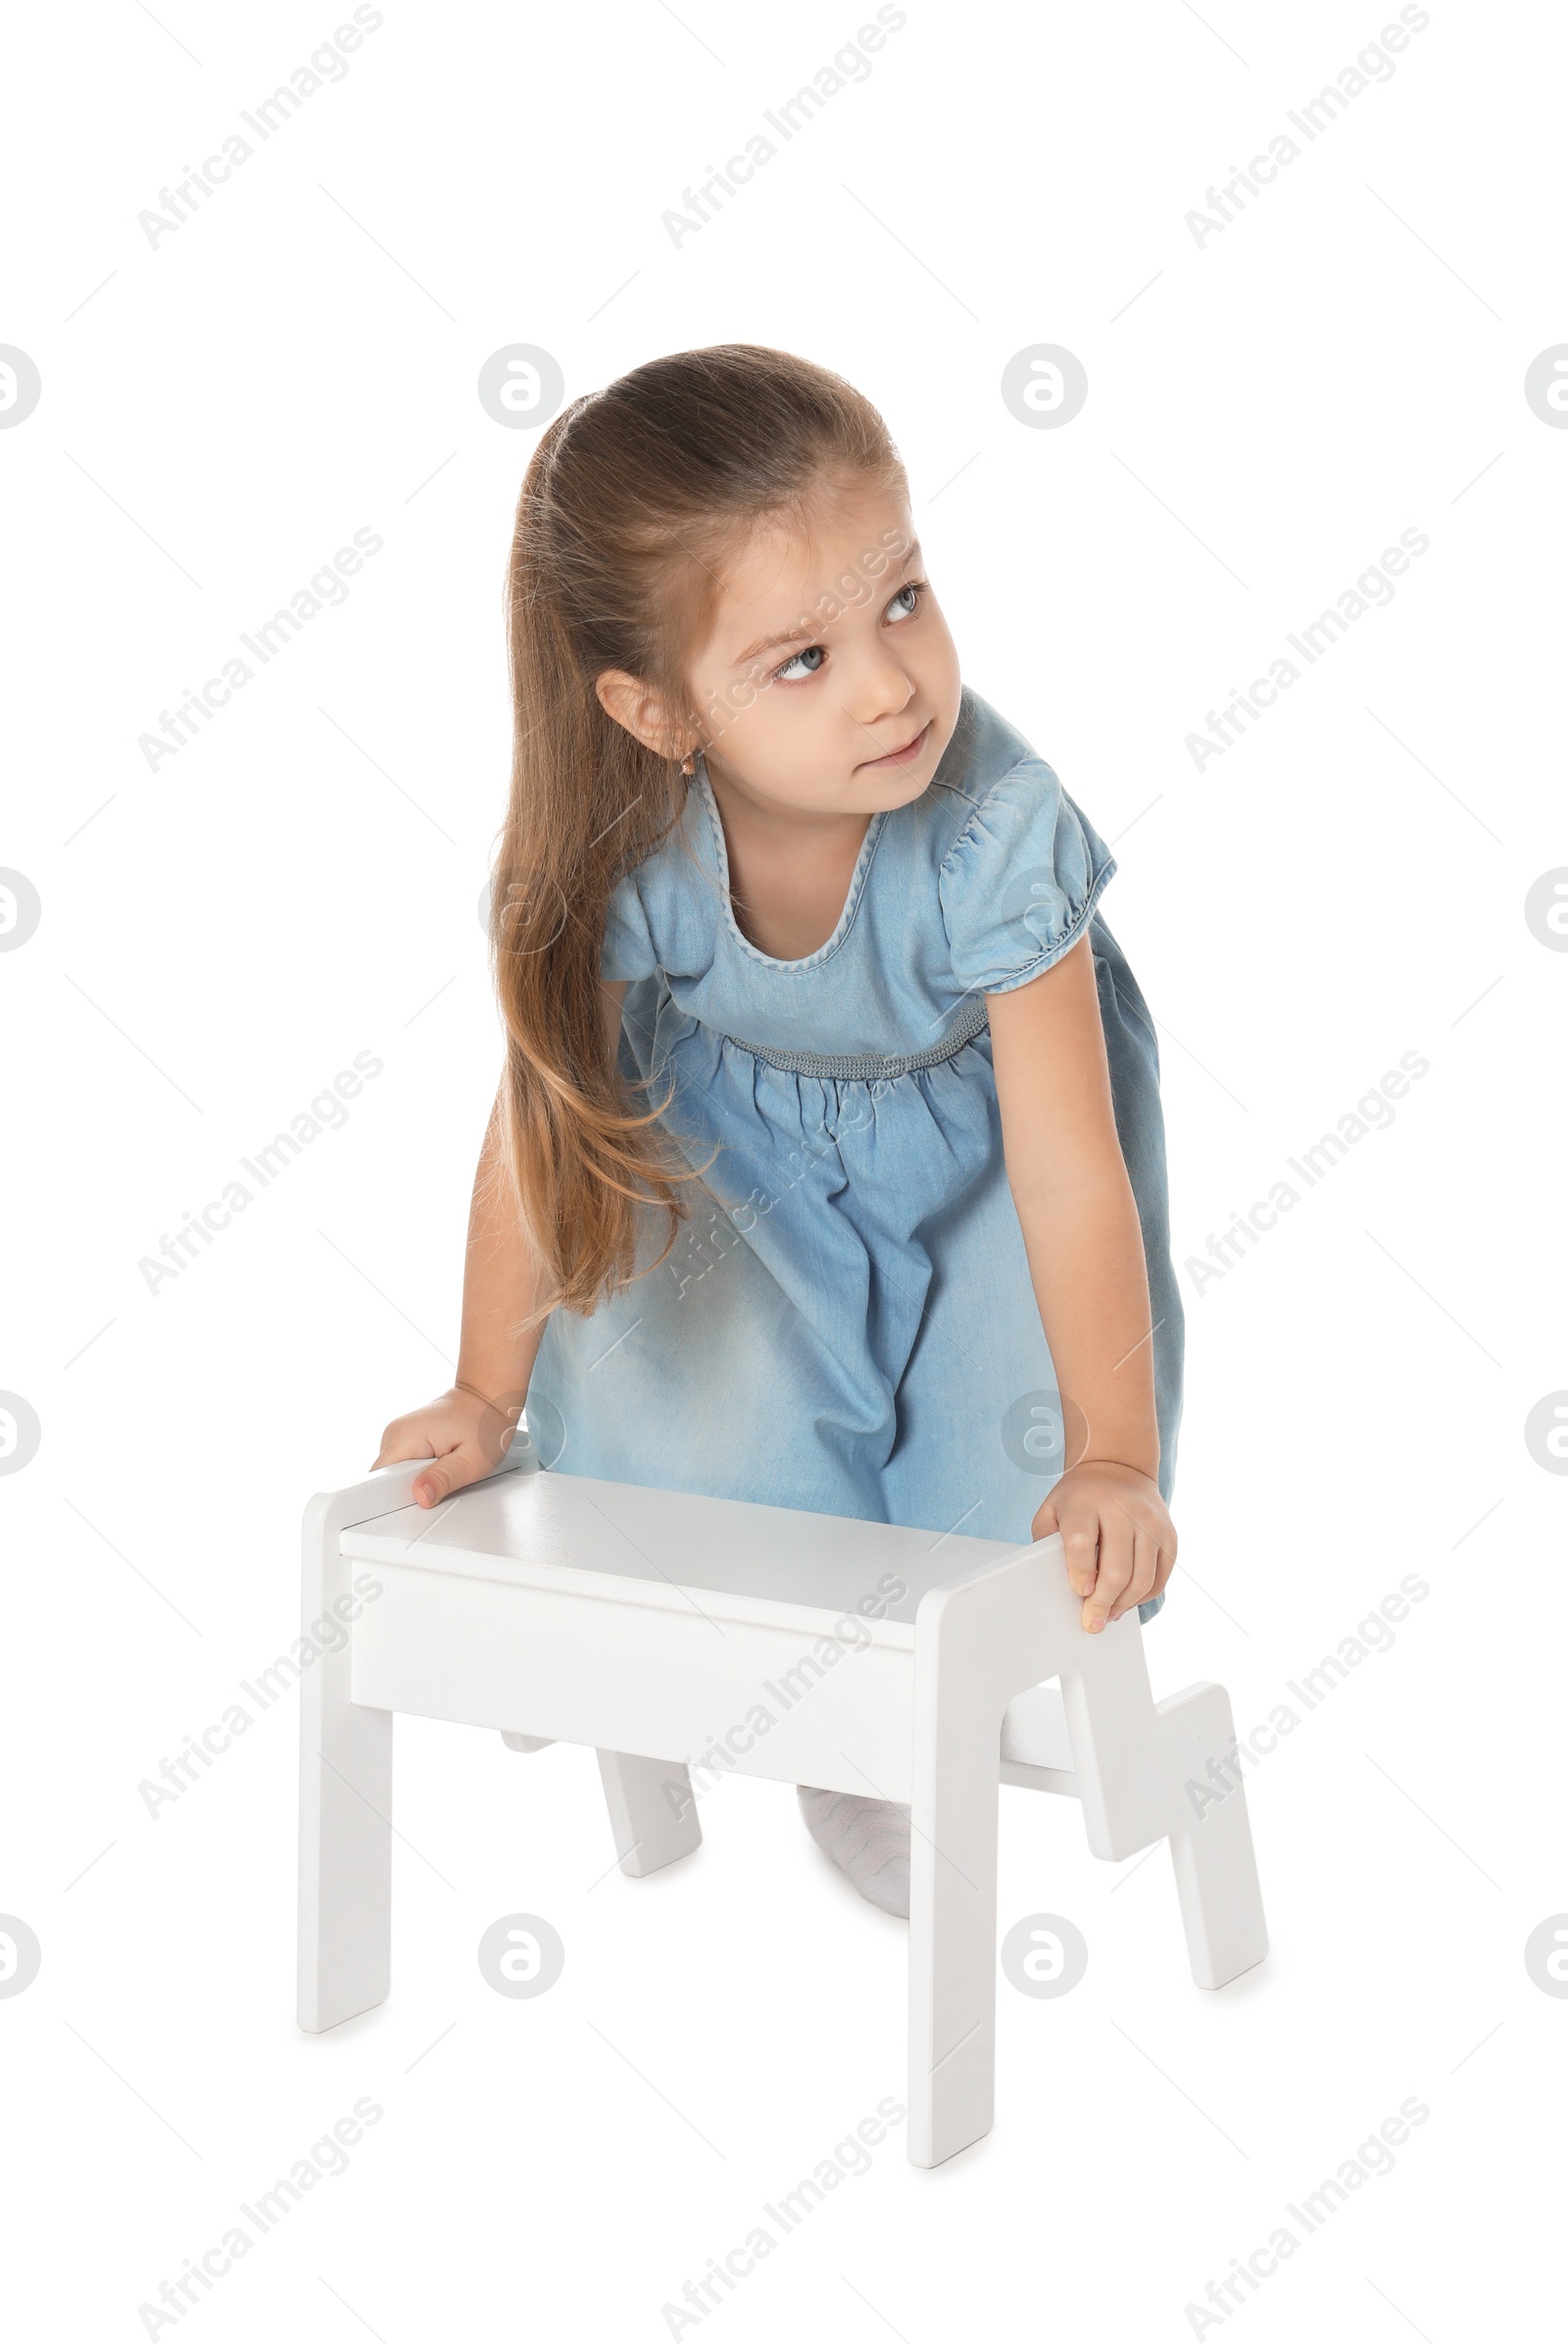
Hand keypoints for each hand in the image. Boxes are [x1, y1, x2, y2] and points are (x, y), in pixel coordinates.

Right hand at [372, 1381, 524, 1508]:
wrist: (486, 1398)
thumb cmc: (483, 1423)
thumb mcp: (470, 1460)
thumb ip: (443, 1480)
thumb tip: (420, 1496)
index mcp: (405, 1436)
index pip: (378, 1479)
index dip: (395, 1496)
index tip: (418, 1496)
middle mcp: (395, 1433)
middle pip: (386, 1479)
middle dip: (413, 1488)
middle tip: (443, 1476)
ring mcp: (398, 1435)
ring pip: (395, 1474)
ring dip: (418, 1479)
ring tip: (444, 1464)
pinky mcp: (404, 1439)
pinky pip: (403, 1465)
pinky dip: (420, 1471)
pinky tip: (439, 1460)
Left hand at [1032, 1460, 1176, 1633]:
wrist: (1118, 1467)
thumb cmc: (1080, 1497)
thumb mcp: (1052, 1509)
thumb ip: (1046, 1542)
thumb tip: (1054, 1584)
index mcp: (1086, 1502)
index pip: (1082, 1543)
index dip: (1080, 1573)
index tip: (1078, 1592)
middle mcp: (1123, 1511)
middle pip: (1116, 1569)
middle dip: (1102, 1603)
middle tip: (1092, 1622)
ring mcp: (1150, 1523)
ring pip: (1142, 1578)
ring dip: (1124, 1605)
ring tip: (1108, 1615)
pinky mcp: (1168, 1535)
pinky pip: (1160, 1577)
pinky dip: (1143, 1596)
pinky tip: (1127, 1601)